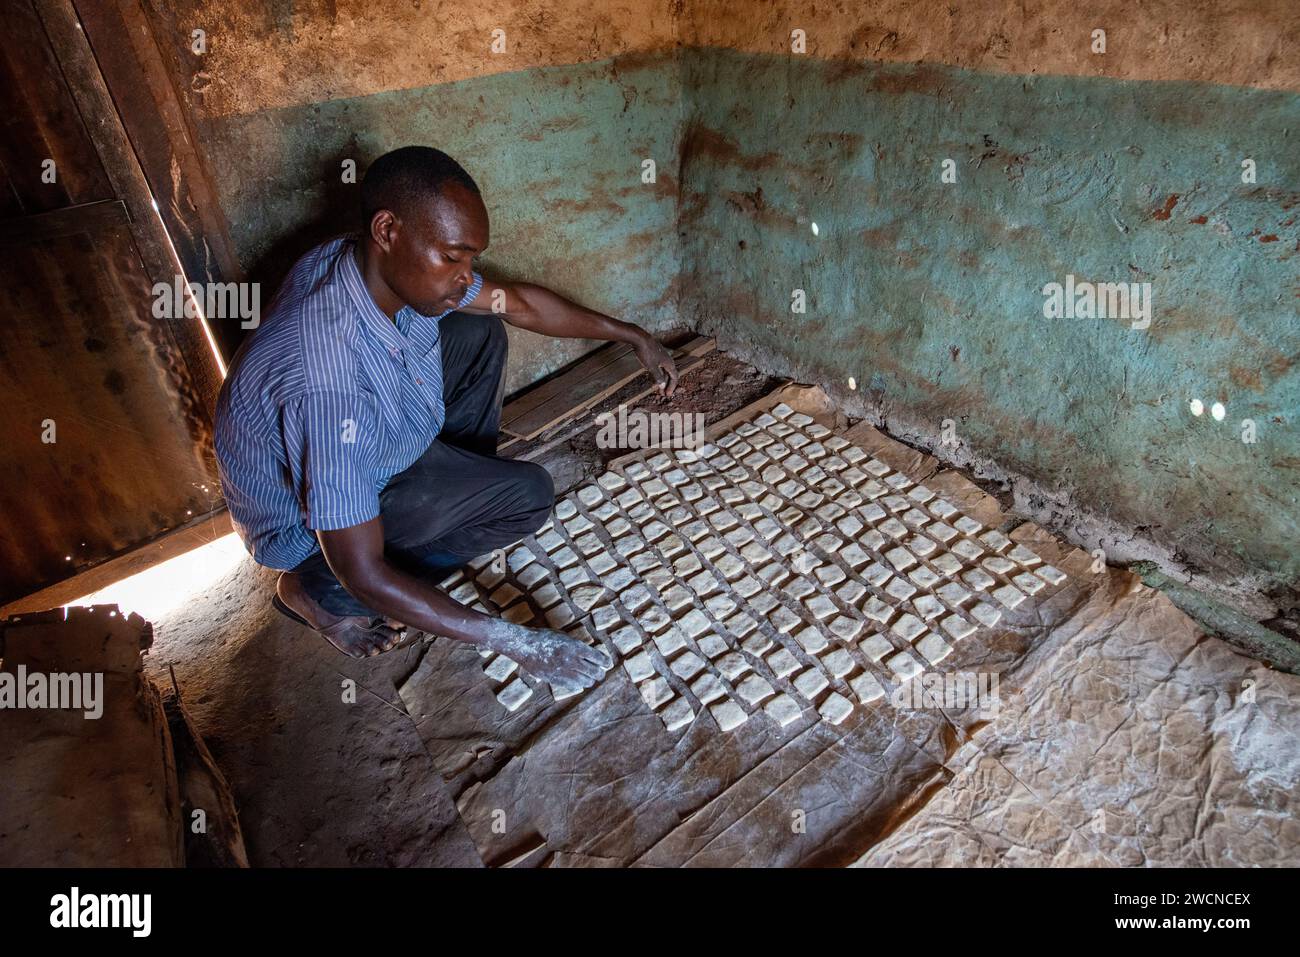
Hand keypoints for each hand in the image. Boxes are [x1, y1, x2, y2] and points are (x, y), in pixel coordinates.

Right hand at [485, 621, 613, 693]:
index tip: (608, 663)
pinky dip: (579, 684)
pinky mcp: (555, 679)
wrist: (525, 645)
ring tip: (592, 679)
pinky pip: (572, 686)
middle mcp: (572, 660)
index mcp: (576, 647)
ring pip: (585, 681)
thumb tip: (589, 655)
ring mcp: (564, 671)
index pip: (597, 657)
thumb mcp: (564, 636)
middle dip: (600, 673)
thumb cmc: (544, 637)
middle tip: (602, 673)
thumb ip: (576, 646)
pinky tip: (580, 683)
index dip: (605, 661)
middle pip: (594, 672)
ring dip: (590, 680)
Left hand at [632, 334, 678, 397]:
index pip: (674, 377)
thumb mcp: (651, 367)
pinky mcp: (655, 355)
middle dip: (666, 385)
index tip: (667, 394)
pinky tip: (652, 378)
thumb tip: (662, 386)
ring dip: (661, 380)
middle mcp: (667, 360)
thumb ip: (657, 377)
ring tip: (657, 388)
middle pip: (669, 375)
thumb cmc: (646, 352)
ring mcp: (661, 357)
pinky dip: (657, 374)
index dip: (672, 386)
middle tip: (662, 393)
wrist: (640, 338)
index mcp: (669, 363)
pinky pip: (658, 367)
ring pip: (663, 371)